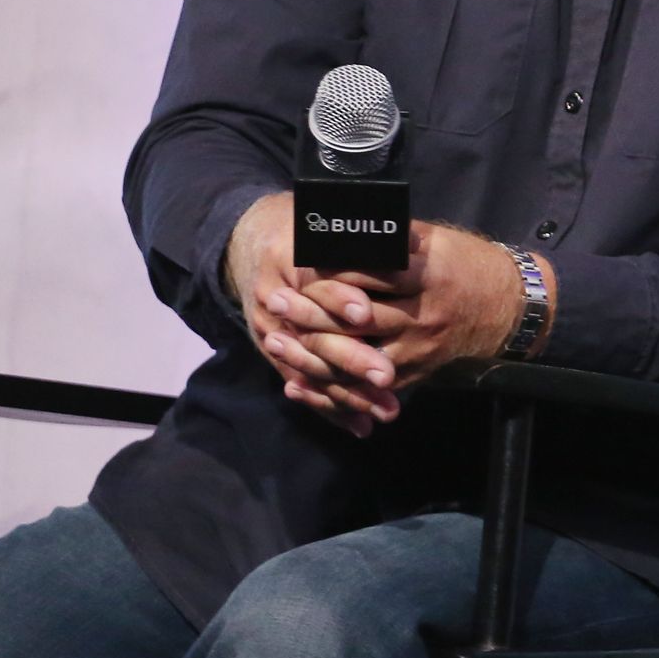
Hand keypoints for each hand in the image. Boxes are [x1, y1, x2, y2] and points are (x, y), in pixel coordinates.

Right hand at [226, 193, 390, 438]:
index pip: (314, 285)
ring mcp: (274, 333)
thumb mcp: (327, 230)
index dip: (338, 299)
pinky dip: (333, 408)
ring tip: (387, 412)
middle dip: (351, 358)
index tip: (366, 314)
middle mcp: (277, 304)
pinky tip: (361, 428)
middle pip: (315, 336)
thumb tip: (404, 242)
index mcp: (290, 266)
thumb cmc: (308, 234)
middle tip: (387, 376)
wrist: (255, 245)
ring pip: (312, 370)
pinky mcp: (280, 354)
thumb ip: (361, 240)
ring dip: (348, 395)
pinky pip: (306, 386)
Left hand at [257, 222, 526, 436]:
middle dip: (312, 313)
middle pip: (358, 318)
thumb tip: (345, 225)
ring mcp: (420, 347)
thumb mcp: (437, 242)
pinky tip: (302, 381)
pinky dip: (335, 385)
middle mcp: (424, 314)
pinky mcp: (418, 371)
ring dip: (314, 353)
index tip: (296, 267)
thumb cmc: (469, 265)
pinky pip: (370, 384)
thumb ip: (393, 240)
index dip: (331, 272)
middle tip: (275, 304)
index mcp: (429, 275)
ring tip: (277, 343)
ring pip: (359, 357)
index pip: (370, 275)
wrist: (512, 308)